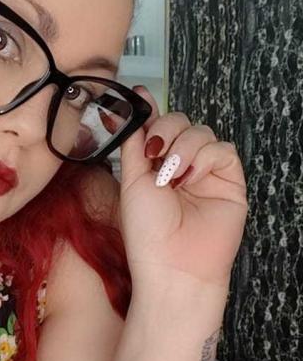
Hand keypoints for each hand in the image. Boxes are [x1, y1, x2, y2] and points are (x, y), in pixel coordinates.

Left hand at [112, 86, 248, 289]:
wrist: (173, 266)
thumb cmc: (146, 230)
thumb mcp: (131, 180)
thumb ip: (133, 142)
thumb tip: (130, 105)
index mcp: (154, 165)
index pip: (156, 127)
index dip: (150, 112)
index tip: (140, 94)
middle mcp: (179, 165)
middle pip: (179, 122)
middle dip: (165, 130)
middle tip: (155, 153)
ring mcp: (205, 173)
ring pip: (201, 132)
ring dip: (183, 148)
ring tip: (171, 176)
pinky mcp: (229, 181)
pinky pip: (222, 150)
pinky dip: (204, 157)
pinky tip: (189, 178)